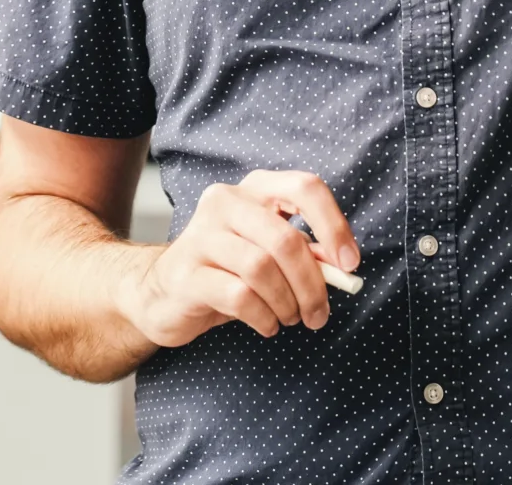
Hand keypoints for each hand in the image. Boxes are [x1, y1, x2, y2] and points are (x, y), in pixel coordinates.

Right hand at [115, 169, 360, 345]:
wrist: (161, 294)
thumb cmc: (226, 271)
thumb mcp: (269, 255)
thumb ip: (306, 254)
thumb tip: (342, 268)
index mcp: (254, 190)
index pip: (304, 188)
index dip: (334, 226)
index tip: (349, 264)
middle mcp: (225, 202)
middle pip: (285, 239)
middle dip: (312, 284)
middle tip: (319, 314)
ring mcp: (200, 236)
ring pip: (262, 269)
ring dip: (287, 303)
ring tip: (289, 318)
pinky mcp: (186, 274)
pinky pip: (239, 296)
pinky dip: (263, 316)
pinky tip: (266, 324)